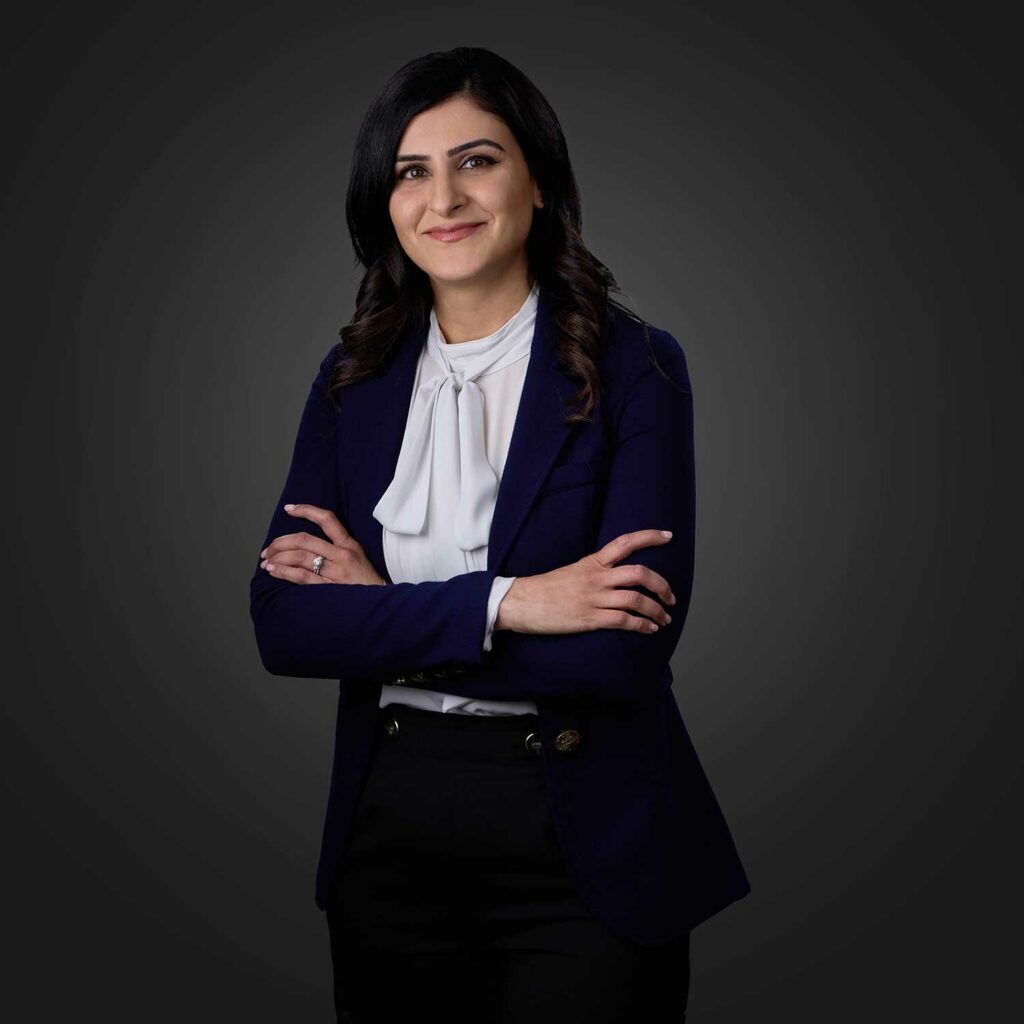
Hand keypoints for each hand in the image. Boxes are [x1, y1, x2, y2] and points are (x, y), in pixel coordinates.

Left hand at [259, 503, 386, 585]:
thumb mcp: (357, 557)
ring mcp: (336, 572)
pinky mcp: (330, 589)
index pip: (327, 519)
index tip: (289, 509)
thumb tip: (303, 545)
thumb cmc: (366, 582)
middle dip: (281, 542)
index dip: (306, 511)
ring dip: (278, 557)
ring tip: (267, 561)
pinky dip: (284, 572)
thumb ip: (336, 548)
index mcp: (350, 544)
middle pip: (305, 540)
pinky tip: (274, 571)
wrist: (381, 604)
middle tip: (269, 549)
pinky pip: (301, 577)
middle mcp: (342, 555)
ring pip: (300, 557)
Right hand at [495, 530, 675, 634]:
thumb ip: (594, 571)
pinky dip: (642, 626)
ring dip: (656, 610)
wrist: (520, 602)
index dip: (649, 537)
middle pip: (639, 574)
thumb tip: (615, 577)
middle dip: (662, 586)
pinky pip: (624, 621)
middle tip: (670, 596)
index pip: (625, 542)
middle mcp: (596, 577)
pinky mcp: (589, 618)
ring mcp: (593, 598)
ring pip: (636, 600)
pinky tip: (649, 629)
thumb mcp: (571, 571)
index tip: (668, 535)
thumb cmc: (544, 589)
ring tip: (664, 618)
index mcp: (592, 562)